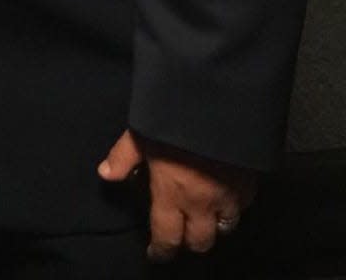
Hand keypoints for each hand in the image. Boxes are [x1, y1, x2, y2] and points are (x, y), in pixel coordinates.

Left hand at [98, 129, 256, 260]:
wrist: (217, 101)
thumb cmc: (173, 116)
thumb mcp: (140, 132)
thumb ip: (123, 156)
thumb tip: (105, 174)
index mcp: (172, 193)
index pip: (167, 237)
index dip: (161, 251)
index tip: (156, 254)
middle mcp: (202, 203)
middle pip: (200, 242)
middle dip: (189, 242)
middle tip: (182, 234)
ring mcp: (229, 195)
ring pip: (226, 228)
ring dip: (215, 226)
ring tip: (206, 218)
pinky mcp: (250, 183)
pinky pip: (244, 205)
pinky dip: (235, 205)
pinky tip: (227, 195)